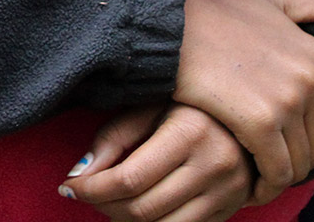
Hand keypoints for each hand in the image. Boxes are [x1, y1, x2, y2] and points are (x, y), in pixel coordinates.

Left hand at [61, 103, 251, 221]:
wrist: (244, 113)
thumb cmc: (186, 104)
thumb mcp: (149, 106)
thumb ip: (113, 137)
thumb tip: (78, 174)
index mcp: (190, 132)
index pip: (129, 179)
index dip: (91, 189)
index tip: (69, 186)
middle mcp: (214, 165)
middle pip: (142, 209)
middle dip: (103, 206)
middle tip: (85, 194)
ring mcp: (227, 192)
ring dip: (124, 221)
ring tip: (109, 201)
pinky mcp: (230, 209)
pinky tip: (135, 208)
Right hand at [174, 0, 313, 199]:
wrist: (172, 30)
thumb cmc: (218, 17)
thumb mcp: (273, 2)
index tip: (310, 143)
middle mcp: (310, 79)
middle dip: (301, 158)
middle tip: (275, 160)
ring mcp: (286, 102)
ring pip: (300, 162)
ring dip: (282, 174)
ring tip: (261, 173)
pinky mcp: (258, 123)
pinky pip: (276, 170)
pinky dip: (266, 184)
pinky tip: (250, 184)